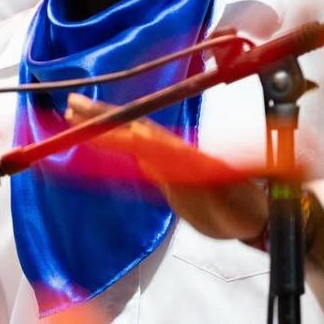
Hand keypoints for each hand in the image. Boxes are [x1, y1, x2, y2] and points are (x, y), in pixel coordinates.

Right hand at [64, 93, 268, 240]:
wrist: (252, 217)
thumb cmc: (241, 211)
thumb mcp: (226, 202)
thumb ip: (205, 183)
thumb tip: (189, 166)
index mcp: (185, 158)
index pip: (147, 141)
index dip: (120, 135)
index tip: (94, 129)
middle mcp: (175, 152)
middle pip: (135, 128)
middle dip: (104, 117)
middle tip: (72, 106)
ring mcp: (171, 158)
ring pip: (133, 134)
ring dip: (105, 122)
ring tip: (75, 112)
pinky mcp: (167, 168)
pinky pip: (137, 148)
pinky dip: (115, 138)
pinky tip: (98, 135)